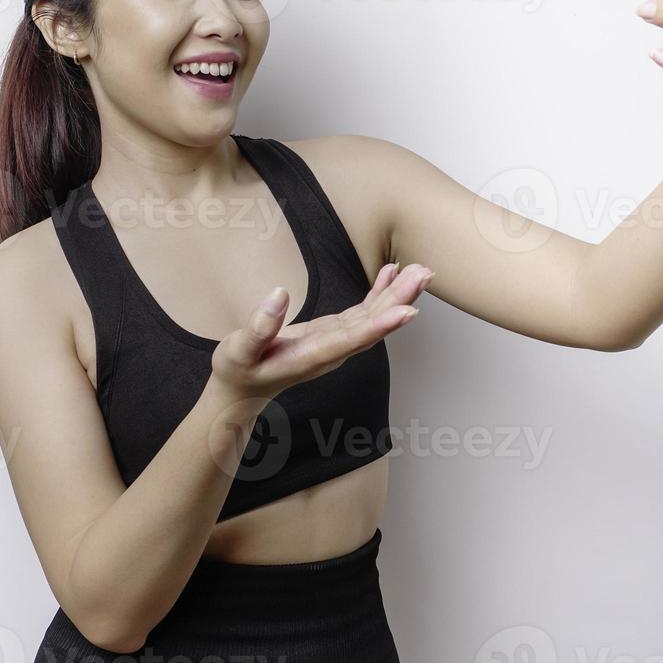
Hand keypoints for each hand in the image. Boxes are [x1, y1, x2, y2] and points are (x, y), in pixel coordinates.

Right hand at [211, 262, 431, 399]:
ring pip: (373, 318)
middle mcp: (330, 352)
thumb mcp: (238, 352)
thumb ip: (258, 327)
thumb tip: (278, 294)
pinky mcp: (331, 333)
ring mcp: (334, 343)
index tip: (408, 310)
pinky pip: (362, 313)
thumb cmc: (238, 372)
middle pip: (373, 325)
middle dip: (400, 300)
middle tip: (424, 274)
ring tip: (420, 270)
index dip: (381, 325)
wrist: (241, 391)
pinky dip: (378, 294)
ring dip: (397, 295)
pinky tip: (392, 274)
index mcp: (310, 358)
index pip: (351, 340)